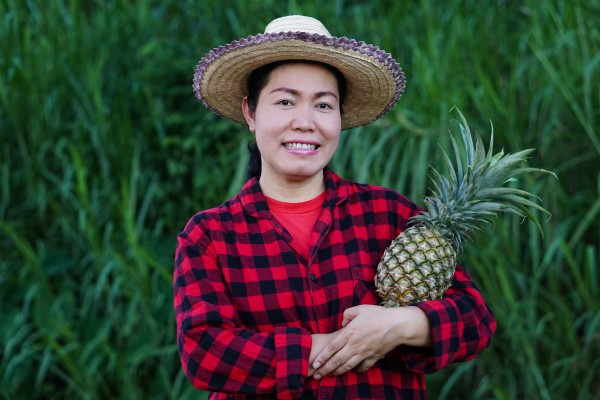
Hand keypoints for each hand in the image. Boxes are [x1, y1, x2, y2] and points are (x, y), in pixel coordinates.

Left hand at [311, 305, 431, 378]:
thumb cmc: (378, 314)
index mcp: (350, 333)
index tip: (314, 363)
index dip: (322, 357)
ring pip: (348, 366)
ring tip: (329, 375)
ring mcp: (364, 353)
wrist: (397, 325)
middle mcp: (355, 345)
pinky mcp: (373, 357)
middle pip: (337, 360)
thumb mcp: (360, 309)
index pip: (332, 347)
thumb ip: (347, 314)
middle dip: (325, 369)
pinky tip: (352, 370)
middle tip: (316, 375)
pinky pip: (363, 367)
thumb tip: (342, 323)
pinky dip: (356, 370)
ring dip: (337, 372)